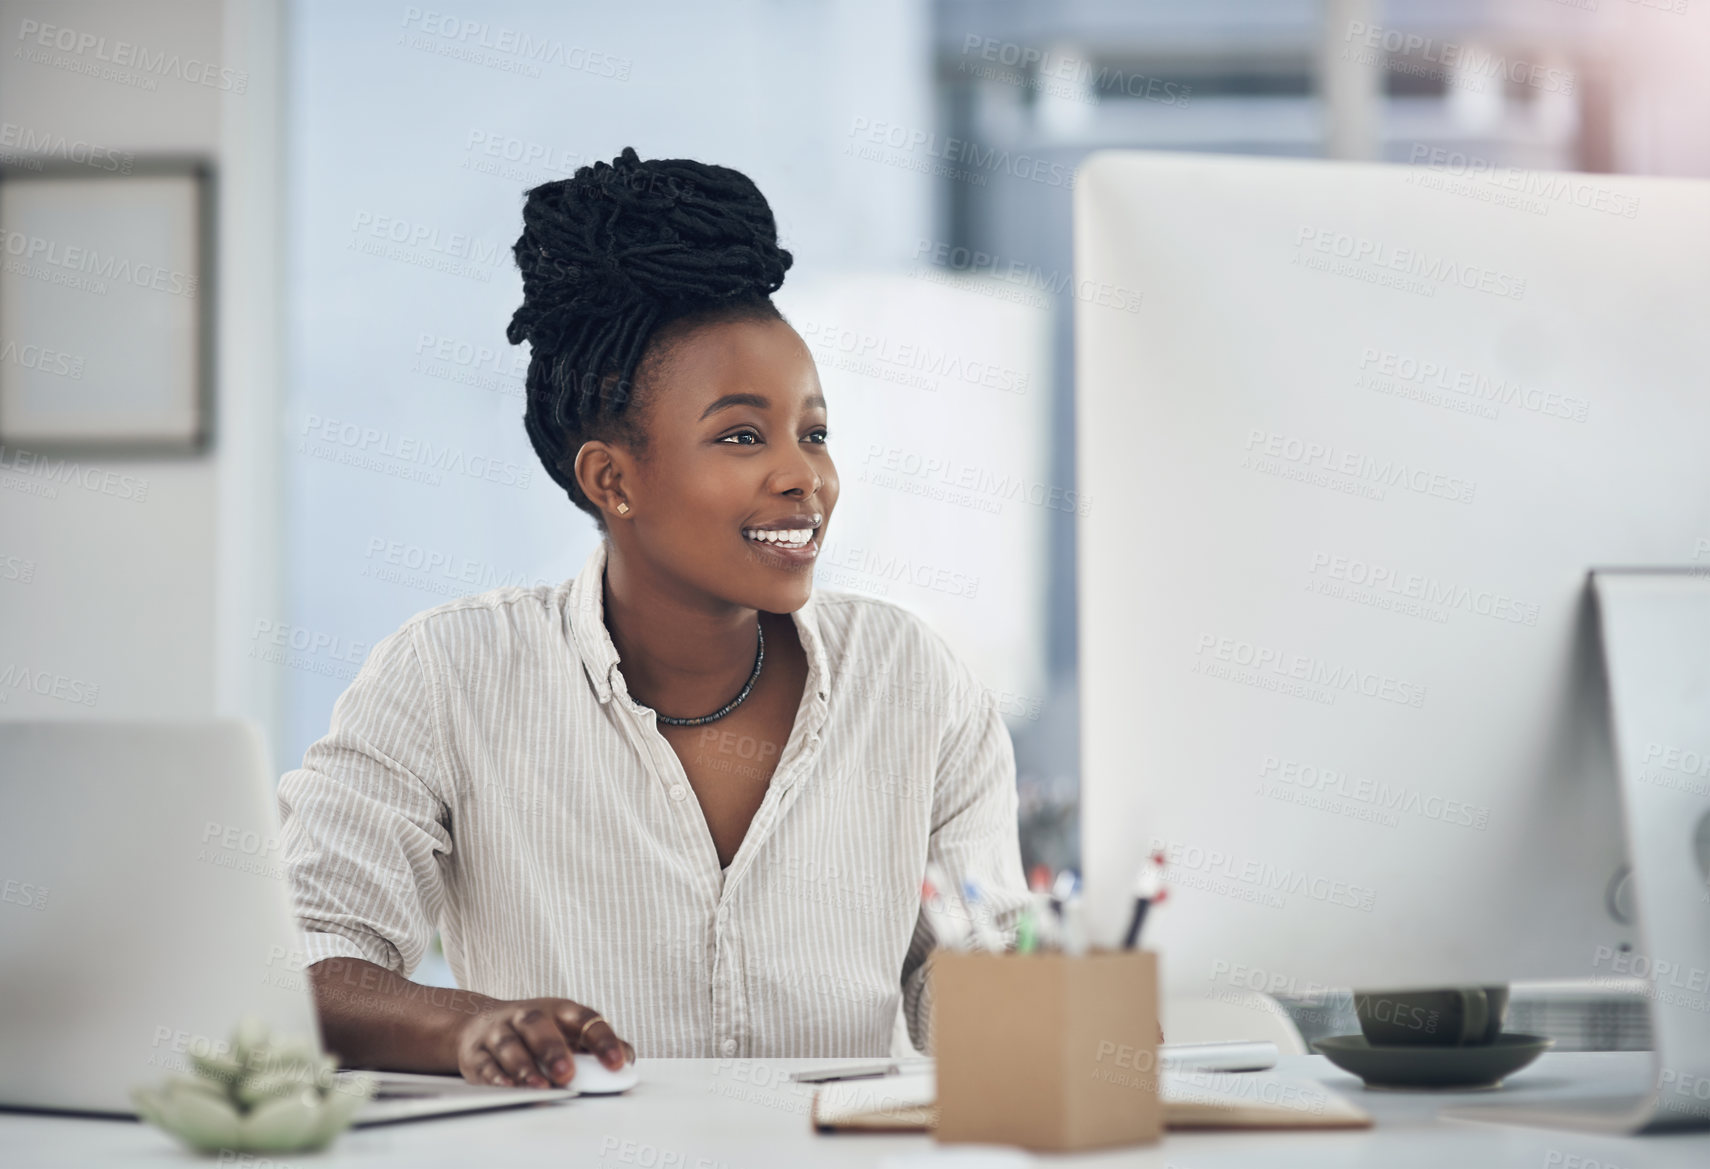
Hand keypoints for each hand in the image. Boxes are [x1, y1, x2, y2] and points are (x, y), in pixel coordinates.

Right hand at [451, 997, 634, 1087]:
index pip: (584, 1018)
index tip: (618, 1062)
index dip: (602, 1039)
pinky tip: (509, 1088)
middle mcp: (526, 1016)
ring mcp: (499, 1033)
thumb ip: (596, 1046)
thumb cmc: (535, 1031)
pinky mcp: (476, 1054)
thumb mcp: (567, 1030)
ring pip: (510, 1046)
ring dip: (525, 1068)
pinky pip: (485, 1064)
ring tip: (541, 1087)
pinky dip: (496, 1078)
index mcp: (557, 1010)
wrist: (478, 1024)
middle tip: (568, 1073)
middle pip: (539, 1026)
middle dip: (554, 1049)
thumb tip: (627, 1060)